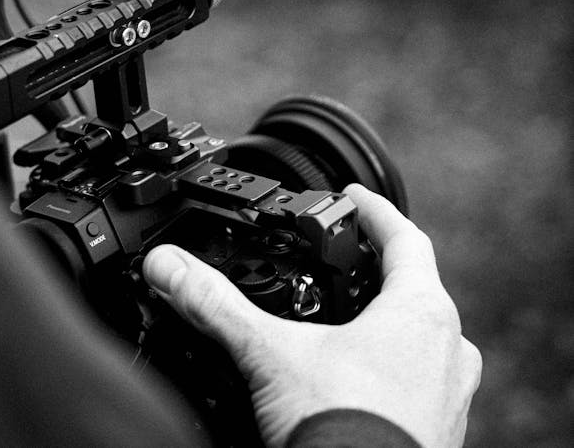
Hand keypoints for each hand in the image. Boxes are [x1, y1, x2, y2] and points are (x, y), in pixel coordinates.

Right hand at [143, 183, 481, 447]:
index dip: (374, 211)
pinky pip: (423, 384)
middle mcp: (449, 349)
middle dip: (381, 270)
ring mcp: (451, 395)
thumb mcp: (268, 354)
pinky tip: (359, 383)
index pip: (405, 237)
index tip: (354, 198)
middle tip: (349, 256)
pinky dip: (394, 370)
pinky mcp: (442, 434)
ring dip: (392, 323)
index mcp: (420, 312)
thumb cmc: (344, 434)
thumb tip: (171, 266)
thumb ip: (216, 304)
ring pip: (426, 339)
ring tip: (353, 321)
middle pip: (418, 287)